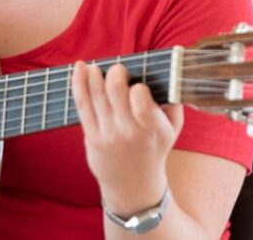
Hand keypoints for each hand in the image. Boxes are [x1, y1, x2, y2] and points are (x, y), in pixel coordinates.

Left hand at [72, 61, 183, 215]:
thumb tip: (172, 74)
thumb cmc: (154, 150)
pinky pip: (82, 104)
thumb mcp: (172, 131)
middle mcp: (129, 131)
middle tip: (118, 70)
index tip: (137, 85)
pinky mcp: (92, 137)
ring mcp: (108, 134)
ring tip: (95, 67)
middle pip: (115, 90)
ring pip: (96, 94)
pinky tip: (79, 69)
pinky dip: (78, 83)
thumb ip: (174, 103)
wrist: (134, 185)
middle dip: (115, 72)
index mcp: (152, 129)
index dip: (137, 86)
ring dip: (93, 74)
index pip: (141, 100)